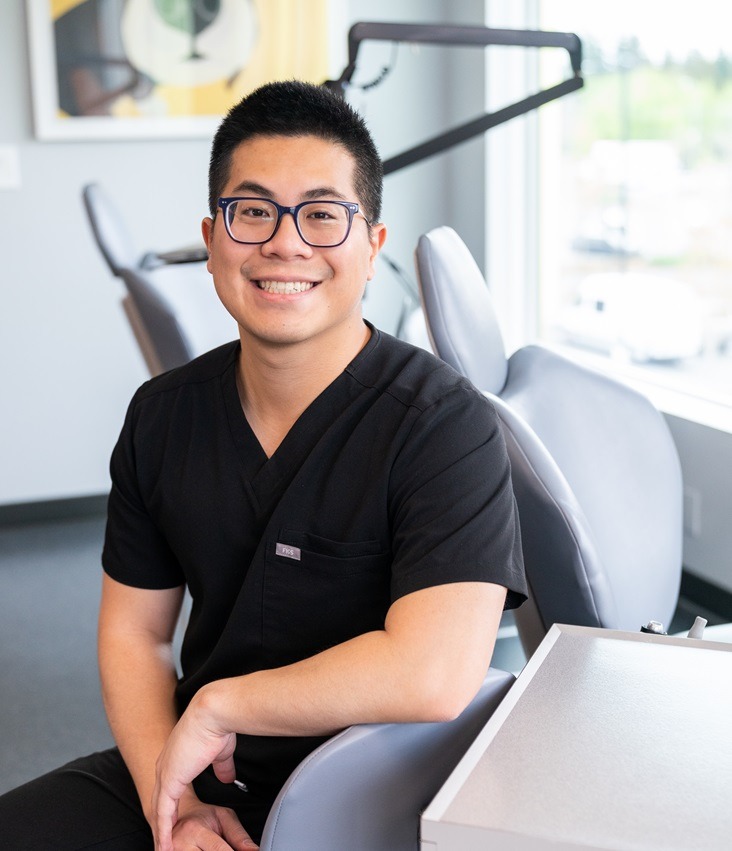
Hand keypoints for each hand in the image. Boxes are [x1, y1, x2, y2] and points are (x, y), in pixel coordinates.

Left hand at [153, 689, 245, 849]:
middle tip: (165, 842)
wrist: (214, 713)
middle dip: (162, 822)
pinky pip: (163, 813)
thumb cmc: (219, 725)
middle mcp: (165, 765)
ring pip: (158, 810)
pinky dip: (163, 832)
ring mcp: (165, 773)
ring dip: (161, 831)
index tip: (175, 821)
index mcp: (176, 756)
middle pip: (159, 801)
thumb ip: (221, 768)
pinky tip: (165, 847)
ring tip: (164, 850)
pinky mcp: (169, 781)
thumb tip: (226, 779)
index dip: (170, 806)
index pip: (168, 787)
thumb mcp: (220, 752)